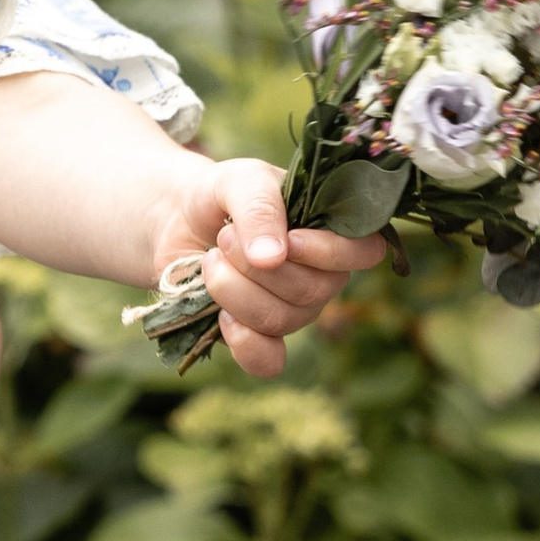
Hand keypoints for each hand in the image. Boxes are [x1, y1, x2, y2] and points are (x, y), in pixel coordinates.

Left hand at [147, 156, 382, 379]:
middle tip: (224, 238)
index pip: (365, 252)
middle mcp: (320, 275)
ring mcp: (292, 309)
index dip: (330, 253)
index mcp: (330, 232)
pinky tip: (222, 318)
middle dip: (256, 267)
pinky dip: (244, 343)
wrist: (173, 220)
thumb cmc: (220, 195)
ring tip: (210, 260)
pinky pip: (267, 360)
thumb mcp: (240, 180)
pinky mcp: (259, 335)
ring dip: (234, 290)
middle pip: (312, 292)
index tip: (290, 239)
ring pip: (282, 320)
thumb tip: (273, 258)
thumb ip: (260, 207)